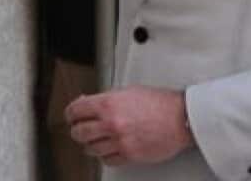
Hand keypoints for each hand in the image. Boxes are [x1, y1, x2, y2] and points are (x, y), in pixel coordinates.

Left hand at [66, 86, 192, 166]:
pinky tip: (108, 149)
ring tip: (95, 140)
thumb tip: (88, 103)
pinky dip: (105, 155)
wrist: (180, 118)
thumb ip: (105, 98)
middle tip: (80, 129)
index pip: (76, 111)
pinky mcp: (129, 155)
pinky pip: (107, 160)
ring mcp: (120, 141)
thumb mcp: (128, 91)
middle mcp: (111, 123)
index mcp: (108, 104)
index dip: (70, 114)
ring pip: (91, 149)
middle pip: (79, 132)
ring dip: (90, 144)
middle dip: (77, 130)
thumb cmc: (159, 103)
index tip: (71, 116)